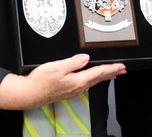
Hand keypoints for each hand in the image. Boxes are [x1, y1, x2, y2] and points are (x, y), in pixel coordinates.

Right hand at [0, 54, 125, 109]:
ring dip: (103, 76)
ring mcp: (73, 91)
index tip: (121, 66)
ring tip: (112, 73)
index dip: (111, 68)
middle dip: (111, 73)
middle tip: (122, 70)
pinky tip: (93, 78)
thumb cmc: (41, 81)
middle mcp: (78, 88)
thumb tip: (86, 58)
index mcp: (78, 81)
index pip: (99, 73)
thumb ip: (74, 62)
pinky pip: (86, 84)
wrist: (29, 93)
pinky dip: (94, 79)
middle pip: (98, 78)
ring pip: (93, 81)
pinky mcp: (68, 91)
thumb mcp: (57, 66)